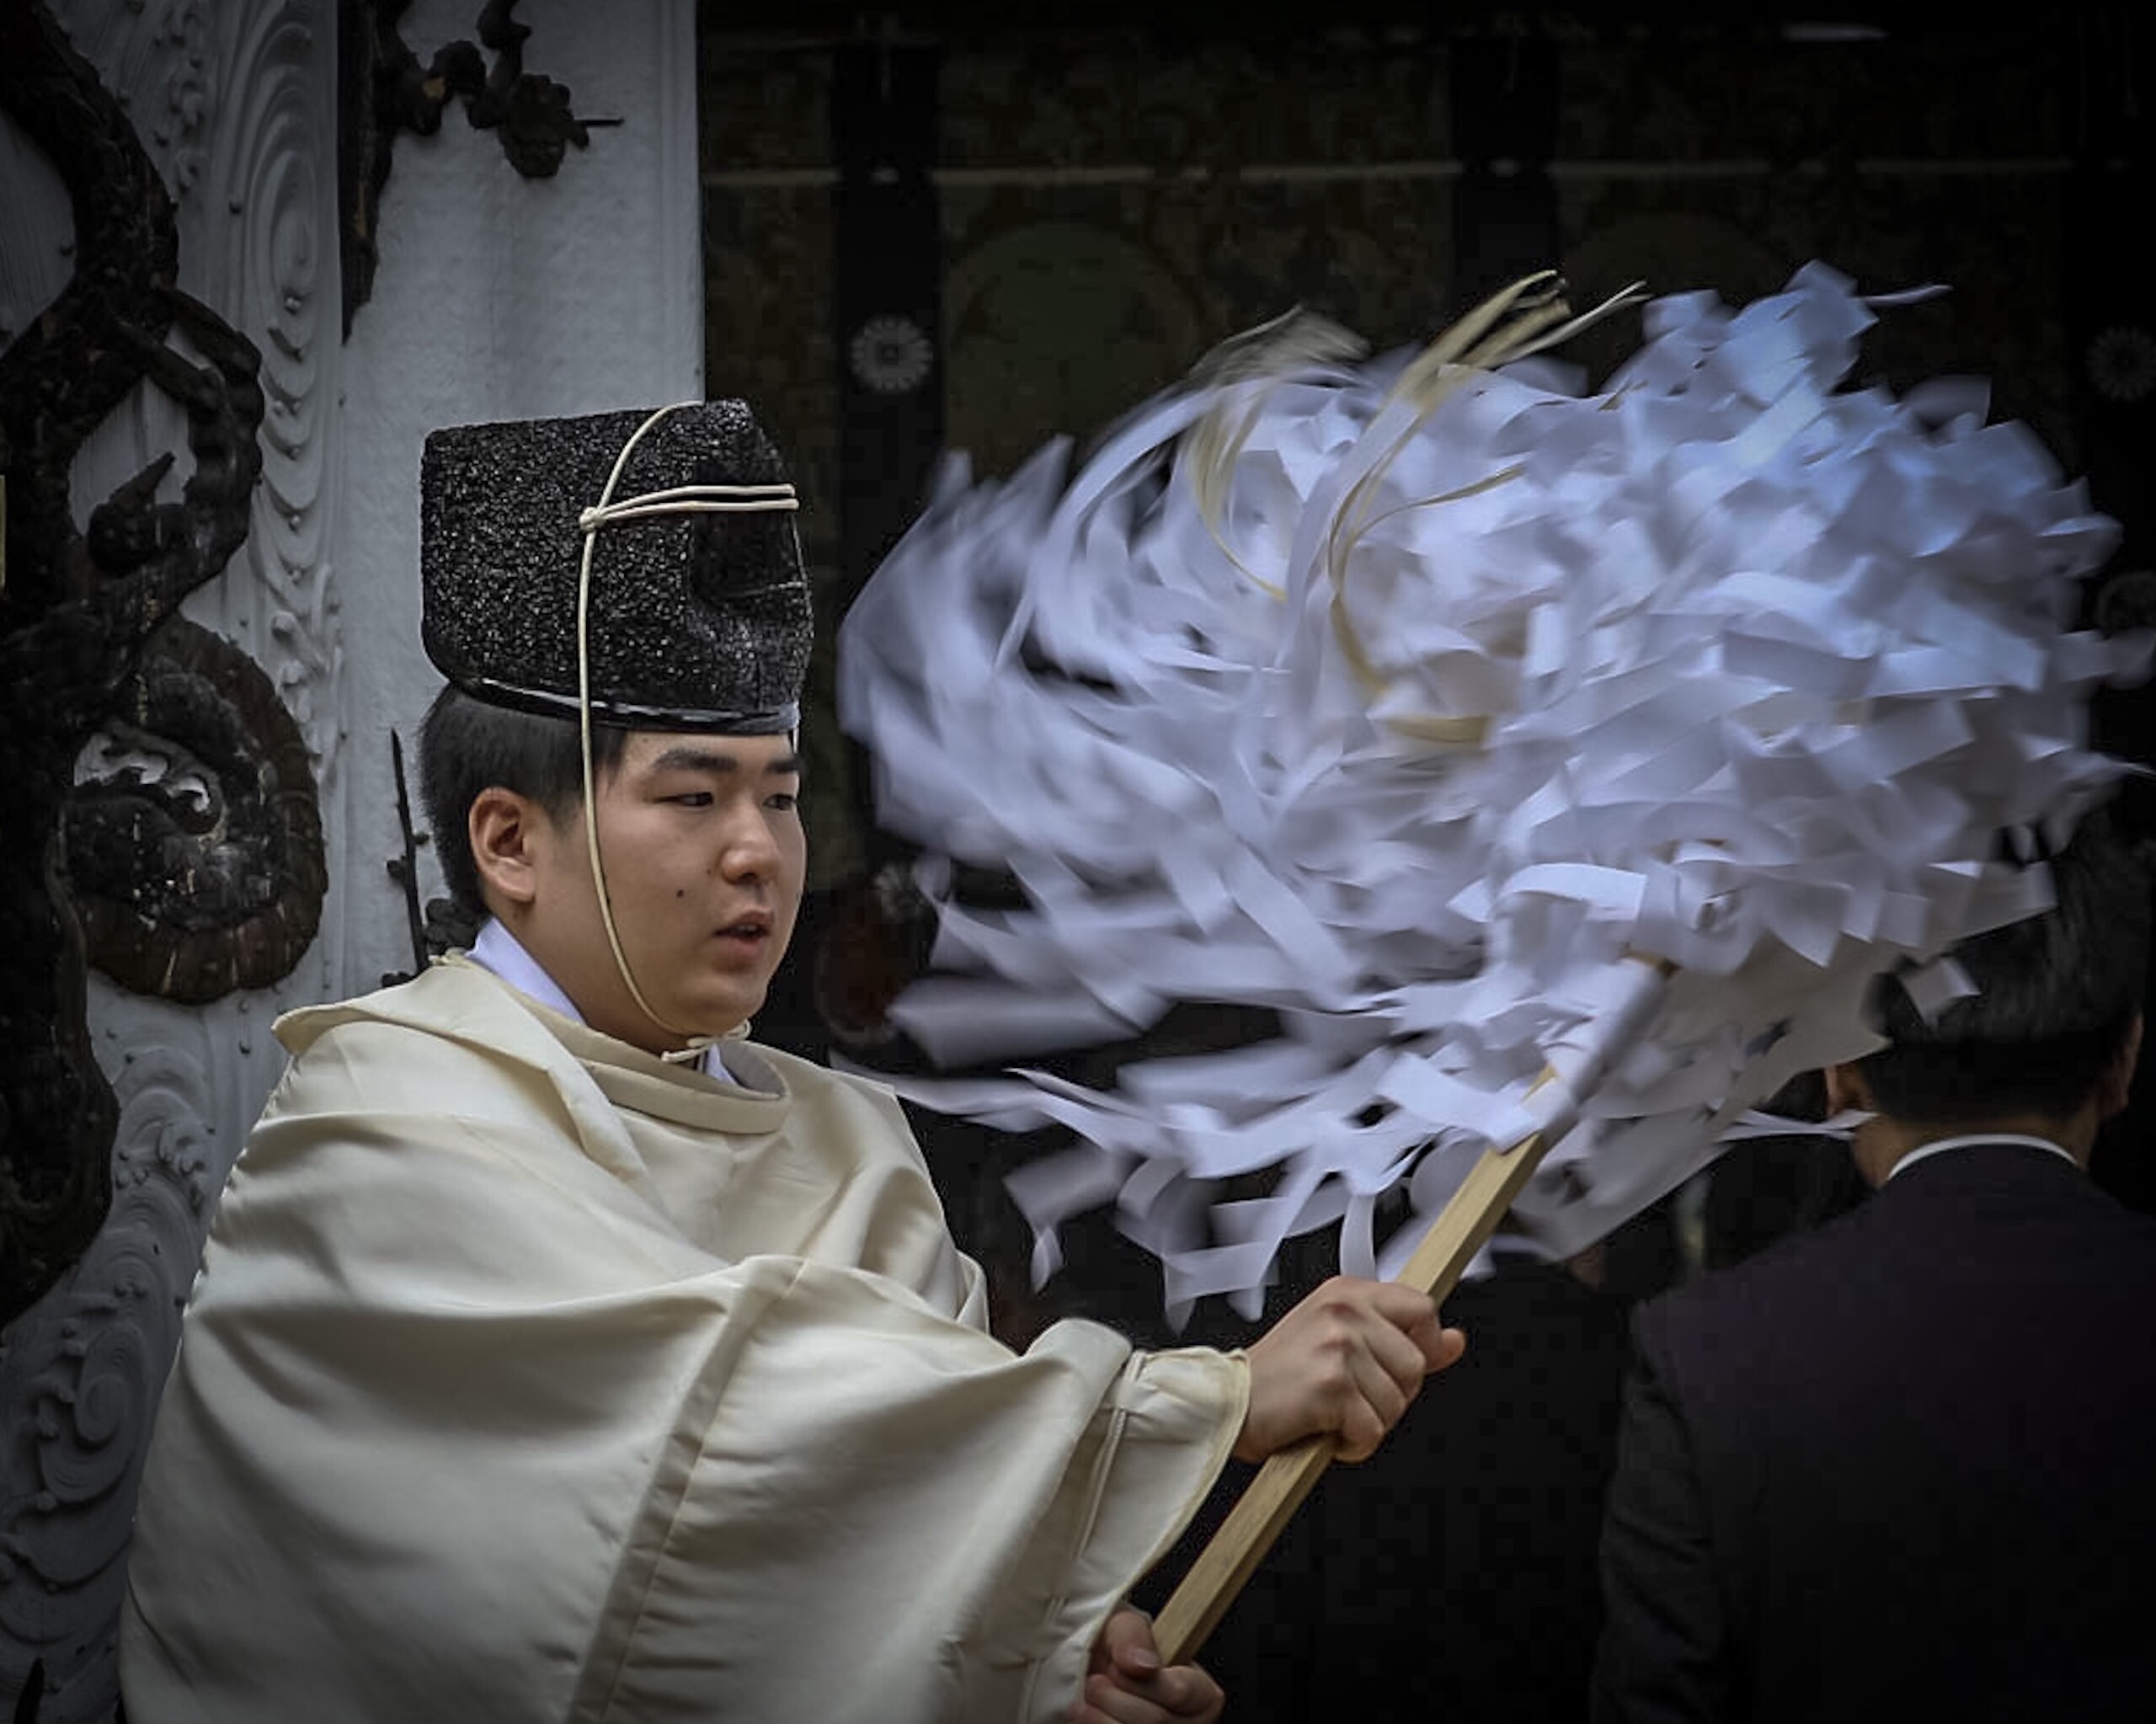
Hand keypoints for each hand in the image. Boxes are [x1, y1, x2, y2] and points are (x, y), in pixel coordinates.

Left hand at [1071, 1606, 1222, 1723]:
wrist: (1093, 1677)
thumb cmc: (1117, 1653)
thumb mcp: (1123, 1627)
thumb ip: (1133, 1636)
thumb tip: (1142, 1664)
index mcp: (1201, 1693)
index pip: (1178, 1693)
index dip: (1139, 1682)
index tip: (1113, 1669)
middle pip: (1155, 1722)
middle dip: (1114, 1700)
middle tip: (1094, 1683)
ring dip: (1100, 1717)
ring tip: (1087, 1699)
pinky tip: (1087, 1715)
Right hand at [1237, 1275, 1464, 1462]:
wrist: (1226, 1404)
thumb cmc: (1276, 1376)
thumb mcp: (1339, 1341)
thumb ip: (1400, 1339)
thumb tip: (1452, 1342)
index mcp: (1346, 1293)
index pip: (1421, 1308)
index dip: (1423, 1345)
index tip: (1409, 1362)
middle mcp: (1344, 1313)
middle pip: (1416, 1365)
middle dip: (1391, 1394)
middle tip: (1351, 1397)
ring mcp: (1339, 1347)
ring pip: (1397, 1402)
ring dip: (1369, 1422)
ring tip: (1332, 1413)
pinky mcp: (1332, 1385)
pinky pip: (1373, 1431)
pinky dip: (1353, 1445)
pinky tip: (1325, 1431)